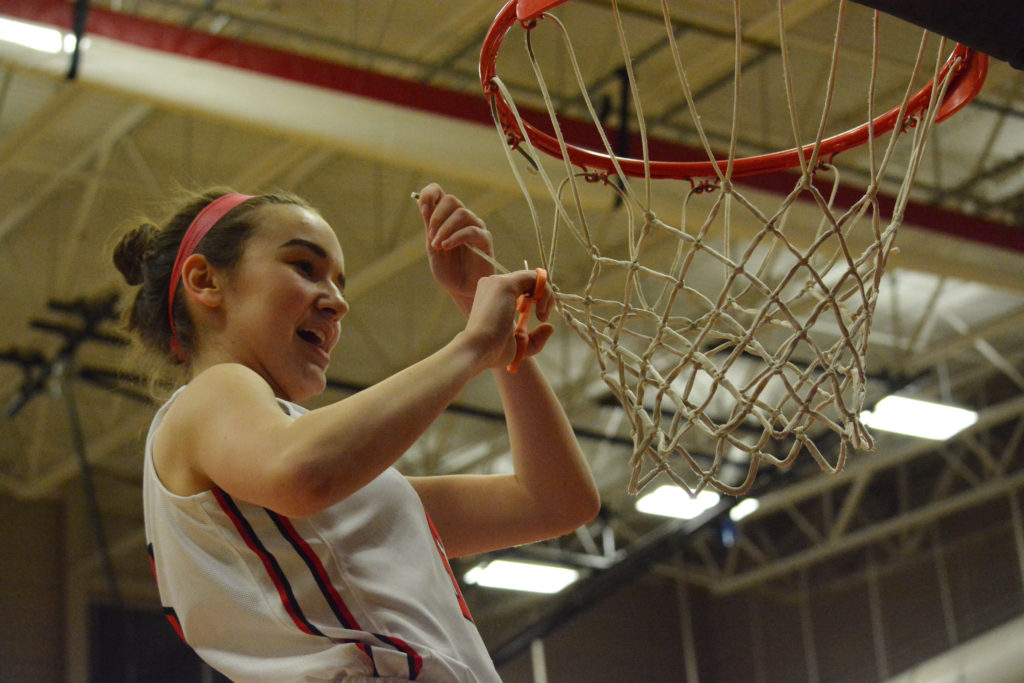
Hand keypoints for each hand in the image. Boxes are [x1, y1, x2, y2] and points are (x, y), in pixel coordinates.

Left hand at [417, 183, 494, 314]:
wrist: (461, 290)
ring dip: (445, 228)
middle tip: (430, 237)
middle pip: (451, 200)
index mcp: (446, 217)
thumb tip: (422, 204)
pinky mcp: (485, 239)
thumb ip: (430, 227)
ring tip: (437, 246)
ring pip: (461, 213)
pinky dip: (456, 237)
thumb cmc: (448, 270)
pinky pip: (471, 230)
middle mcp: (462, 218)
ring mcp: (475, 227)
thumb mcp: (432, 248)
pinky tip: (446, 247)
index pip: (439, 192)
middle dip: (436, 216)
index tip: (421, 209)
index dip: (429, 194)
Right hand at [464, 270, 554, 370]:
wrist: (479, 350)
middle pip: (528, 280)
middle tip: (544, 317)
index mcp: (493, 296)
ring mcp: (497, 282)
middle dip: (544, 296)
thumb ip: (536, 337)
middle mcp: (493, 285)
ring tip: (543, 316)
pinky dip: (545, 292)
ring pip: (533, 277)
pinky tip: (541, 310)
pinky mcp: (506, 283)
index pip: (521, 287)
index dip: (537, 299)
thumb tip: (550, 327)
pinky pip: (534, 278)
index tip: (541, 317)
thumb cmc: (495, 351)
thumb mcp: (520, 345)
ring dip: (546, 295)